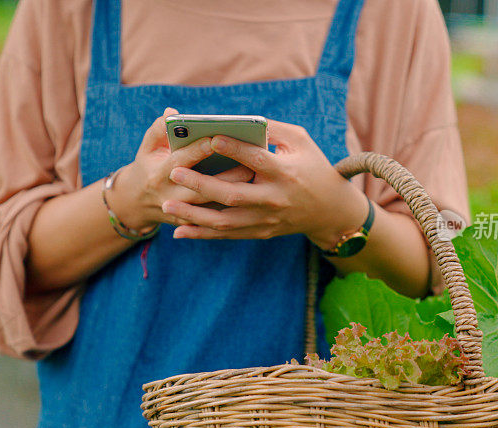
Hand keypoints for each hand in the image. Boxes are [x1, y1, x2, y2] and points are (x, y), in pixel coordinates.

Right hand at [109, 108, 254, 230]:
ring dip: (234, 194)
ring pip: (212, 206)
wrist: (137, 203)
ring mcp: (181, 213)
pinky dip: (233, 207)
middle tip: (250, 165)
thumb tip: (171, 114)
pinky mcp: (192, 223)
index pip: (180, 162)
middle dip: (225, 177)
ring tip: (256, 178)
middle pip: (201, 189)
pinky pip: (216, 218)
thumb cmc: (148, 166)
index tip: (215, 138)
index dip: (197, 150)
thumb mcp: (148, 147)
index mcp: (158, 175)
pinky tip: (252, 194)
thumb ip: (158, 129)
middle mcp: (170, 196)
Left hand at [161, 120, 367, 248]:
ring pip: (225, 221)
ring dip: (194, 215)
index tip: (210, 137)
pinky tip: (178, 230)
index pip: (255, 160)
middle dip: (201, 185)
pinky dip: (202, 235)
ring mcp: (266, 219)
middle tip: (174, 172)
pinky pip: (227, 236)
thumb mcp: (300, 140)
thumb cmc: (312, 166)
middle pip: (233, 194)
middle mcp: (274, 199)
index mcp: (285, 172)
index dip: (233, 148)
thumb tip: (239, 121)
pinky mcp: (260, 232)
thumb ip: (272, 129)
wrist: (329, 209)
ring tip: (167, 204)